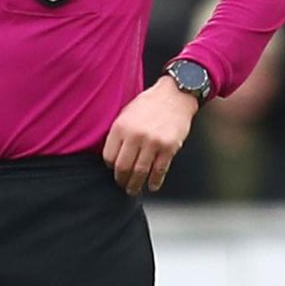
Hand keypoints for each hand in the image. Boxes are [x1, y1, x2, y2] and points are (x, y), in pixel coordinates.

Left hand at [102, 79, 198, 194]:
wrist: (175, 95)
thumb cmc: (149, 104)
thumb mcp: (126, 113)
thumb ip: (118, 133)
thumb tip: (111, 156)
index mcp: (121, 126)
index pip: (109, 156)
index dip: (110, 167)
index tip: (113, 170)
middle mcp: (135, 135)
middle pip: (123, 168)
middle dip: (121, 180)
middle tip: (122, 185)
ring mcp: (153, 142)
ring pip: (140, 172)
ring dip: (135, 185)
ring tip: (133, 190)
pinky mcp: (169, 148)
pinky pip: (159, 171)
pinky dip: (154, 182)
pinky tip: (152, 186)